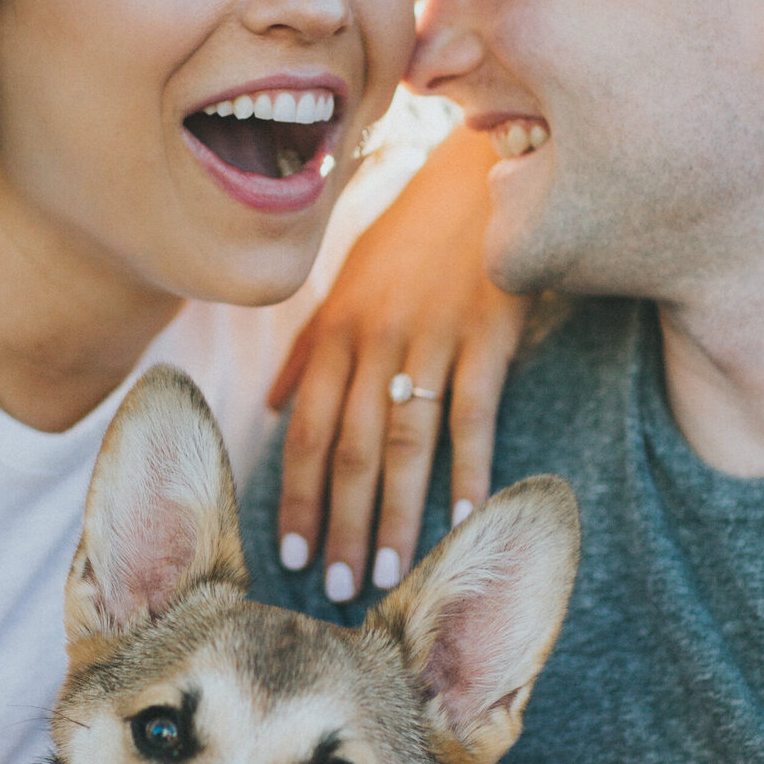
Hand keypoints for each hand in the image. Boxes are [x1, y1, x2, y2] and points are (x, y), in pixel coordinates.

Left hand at [273, 125, 527, 602]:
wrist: (484, 174)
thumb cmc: (415, 236)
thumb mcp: (350, 282)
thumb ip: (311, 348)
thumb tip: (274, 407)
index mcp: (336, 331)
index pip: (307, 429)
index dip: (298, 494)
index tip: (289, 557)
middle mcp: (374, 339)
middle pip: (350, 447)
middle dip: (341, 523)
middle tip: (337, 589)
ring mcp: (431, 337)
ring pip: (404, 441)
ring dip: (396, 514)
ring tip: (388, 576)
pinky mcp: (488, 333)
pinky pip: (473, 413)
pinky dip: (470, 469)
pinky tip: (466, 522)